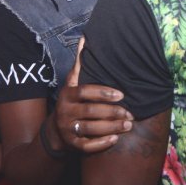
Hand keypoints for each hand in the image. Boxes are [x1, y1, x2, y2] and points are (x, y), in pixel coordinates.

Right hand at [53, 38, 133, 152]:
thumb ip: (80, 64)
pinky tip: (115, 139)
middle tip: (130, 113)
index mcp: (67, 95)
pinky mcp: (71, 145)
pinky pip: (87, 146)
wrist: (55, 131)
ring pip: (91, 129)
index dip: (103, 93)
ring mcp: (67, 129)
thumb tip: (86, 38)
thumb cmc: (71, 102)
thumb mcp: (72, 83)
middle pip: (91, 111)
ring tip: (128, 125)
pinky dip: (102, 143)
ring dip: (112, 127)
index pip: (85, 92)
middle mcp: (65, 112)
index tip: (121, 95)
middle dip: (113, 112)